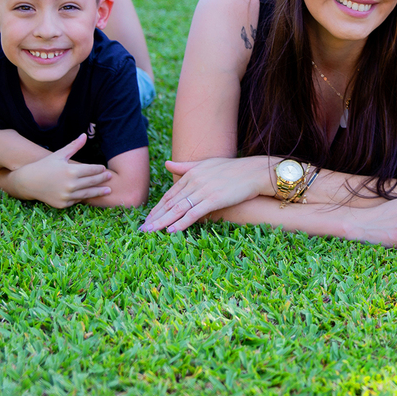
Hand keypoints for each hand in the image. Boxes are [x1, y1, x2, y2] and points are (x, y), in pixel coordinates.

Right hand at [4, 134, 112, 208]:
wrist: (28, 182)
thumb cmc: (44, 165)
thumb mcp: (59, 155)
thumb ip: (74, 146)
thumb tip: (84, 135)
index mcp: (71, 171)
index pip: (91, 170)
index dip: (99, 169)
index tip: (103, 168)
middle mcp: (70, 185)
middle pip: (92, 182)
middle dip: (102, 179)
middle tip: (110, 178)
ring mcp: (66, 196)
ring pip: (87, 194)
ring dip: (99, 192)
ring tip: (108, 190)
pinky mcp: (62, 204)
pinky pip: (76, 201)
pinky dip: (82, 197)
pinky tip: (89, 195)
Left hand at [140, 157, 266, 232]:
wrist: (254, 172)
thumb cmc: (232, 169)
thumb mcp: (206, 164)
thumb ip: (185, 166)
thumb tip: (166, 163)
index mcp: (191, 174)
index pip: (170, 194)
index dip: (157, 207)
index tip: (148, 218)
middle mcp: (194, 181)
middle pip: (170, 202)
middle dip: (155, 216)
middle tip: (143, 228)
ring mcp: (203, 190)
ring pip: (178, 209)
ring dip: (162, 222)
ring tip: (150, 231)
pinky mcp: (214, 199)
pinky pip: (194, 213)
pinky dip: (181, 222)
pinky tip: (171, 230)